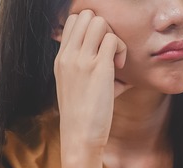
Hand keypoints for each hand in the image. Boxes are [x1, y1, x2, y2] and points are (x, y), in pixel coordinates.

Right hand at [55, 9, 130, 157]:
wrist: (79, 136)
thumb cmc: (82, 117)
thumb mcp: (74, 87)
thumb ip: (85, 69)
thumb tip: (112, 60)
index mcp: (60, 59)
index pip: (73, 21)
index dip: (91, 28)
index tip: (100, 48)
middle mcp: (68, 56)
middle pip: (86, 15)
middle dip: (103, 28)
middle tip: (109, 51)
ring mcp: (81, 60)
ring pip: (100, 22)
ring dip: (113, 36)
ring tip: (115, 60)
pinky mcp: (98, 68)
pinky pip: (113, 39)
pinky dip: (121, 50)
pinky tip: (120, 69)